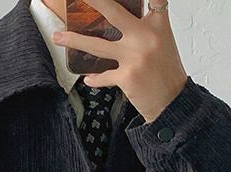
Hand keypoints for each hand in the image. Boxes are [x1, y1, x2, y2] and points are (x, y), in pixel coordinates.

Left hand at [51, 0, 187, 122]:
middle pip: (113, 12)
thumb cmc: (165, 72)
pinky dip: (94, 78)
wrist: (172, 103)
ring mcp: (134, 57)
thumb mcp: (161, 42)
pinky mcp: (126, 77)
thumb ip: (143, 28)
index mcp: (158, 24)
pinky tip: (88, 78)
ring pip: (97, 45)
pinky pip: (102, 76)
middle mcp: (146, 37)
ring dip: (73, 40)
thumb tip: (116, 21)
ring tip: (58, 37)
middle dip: (94, 1)